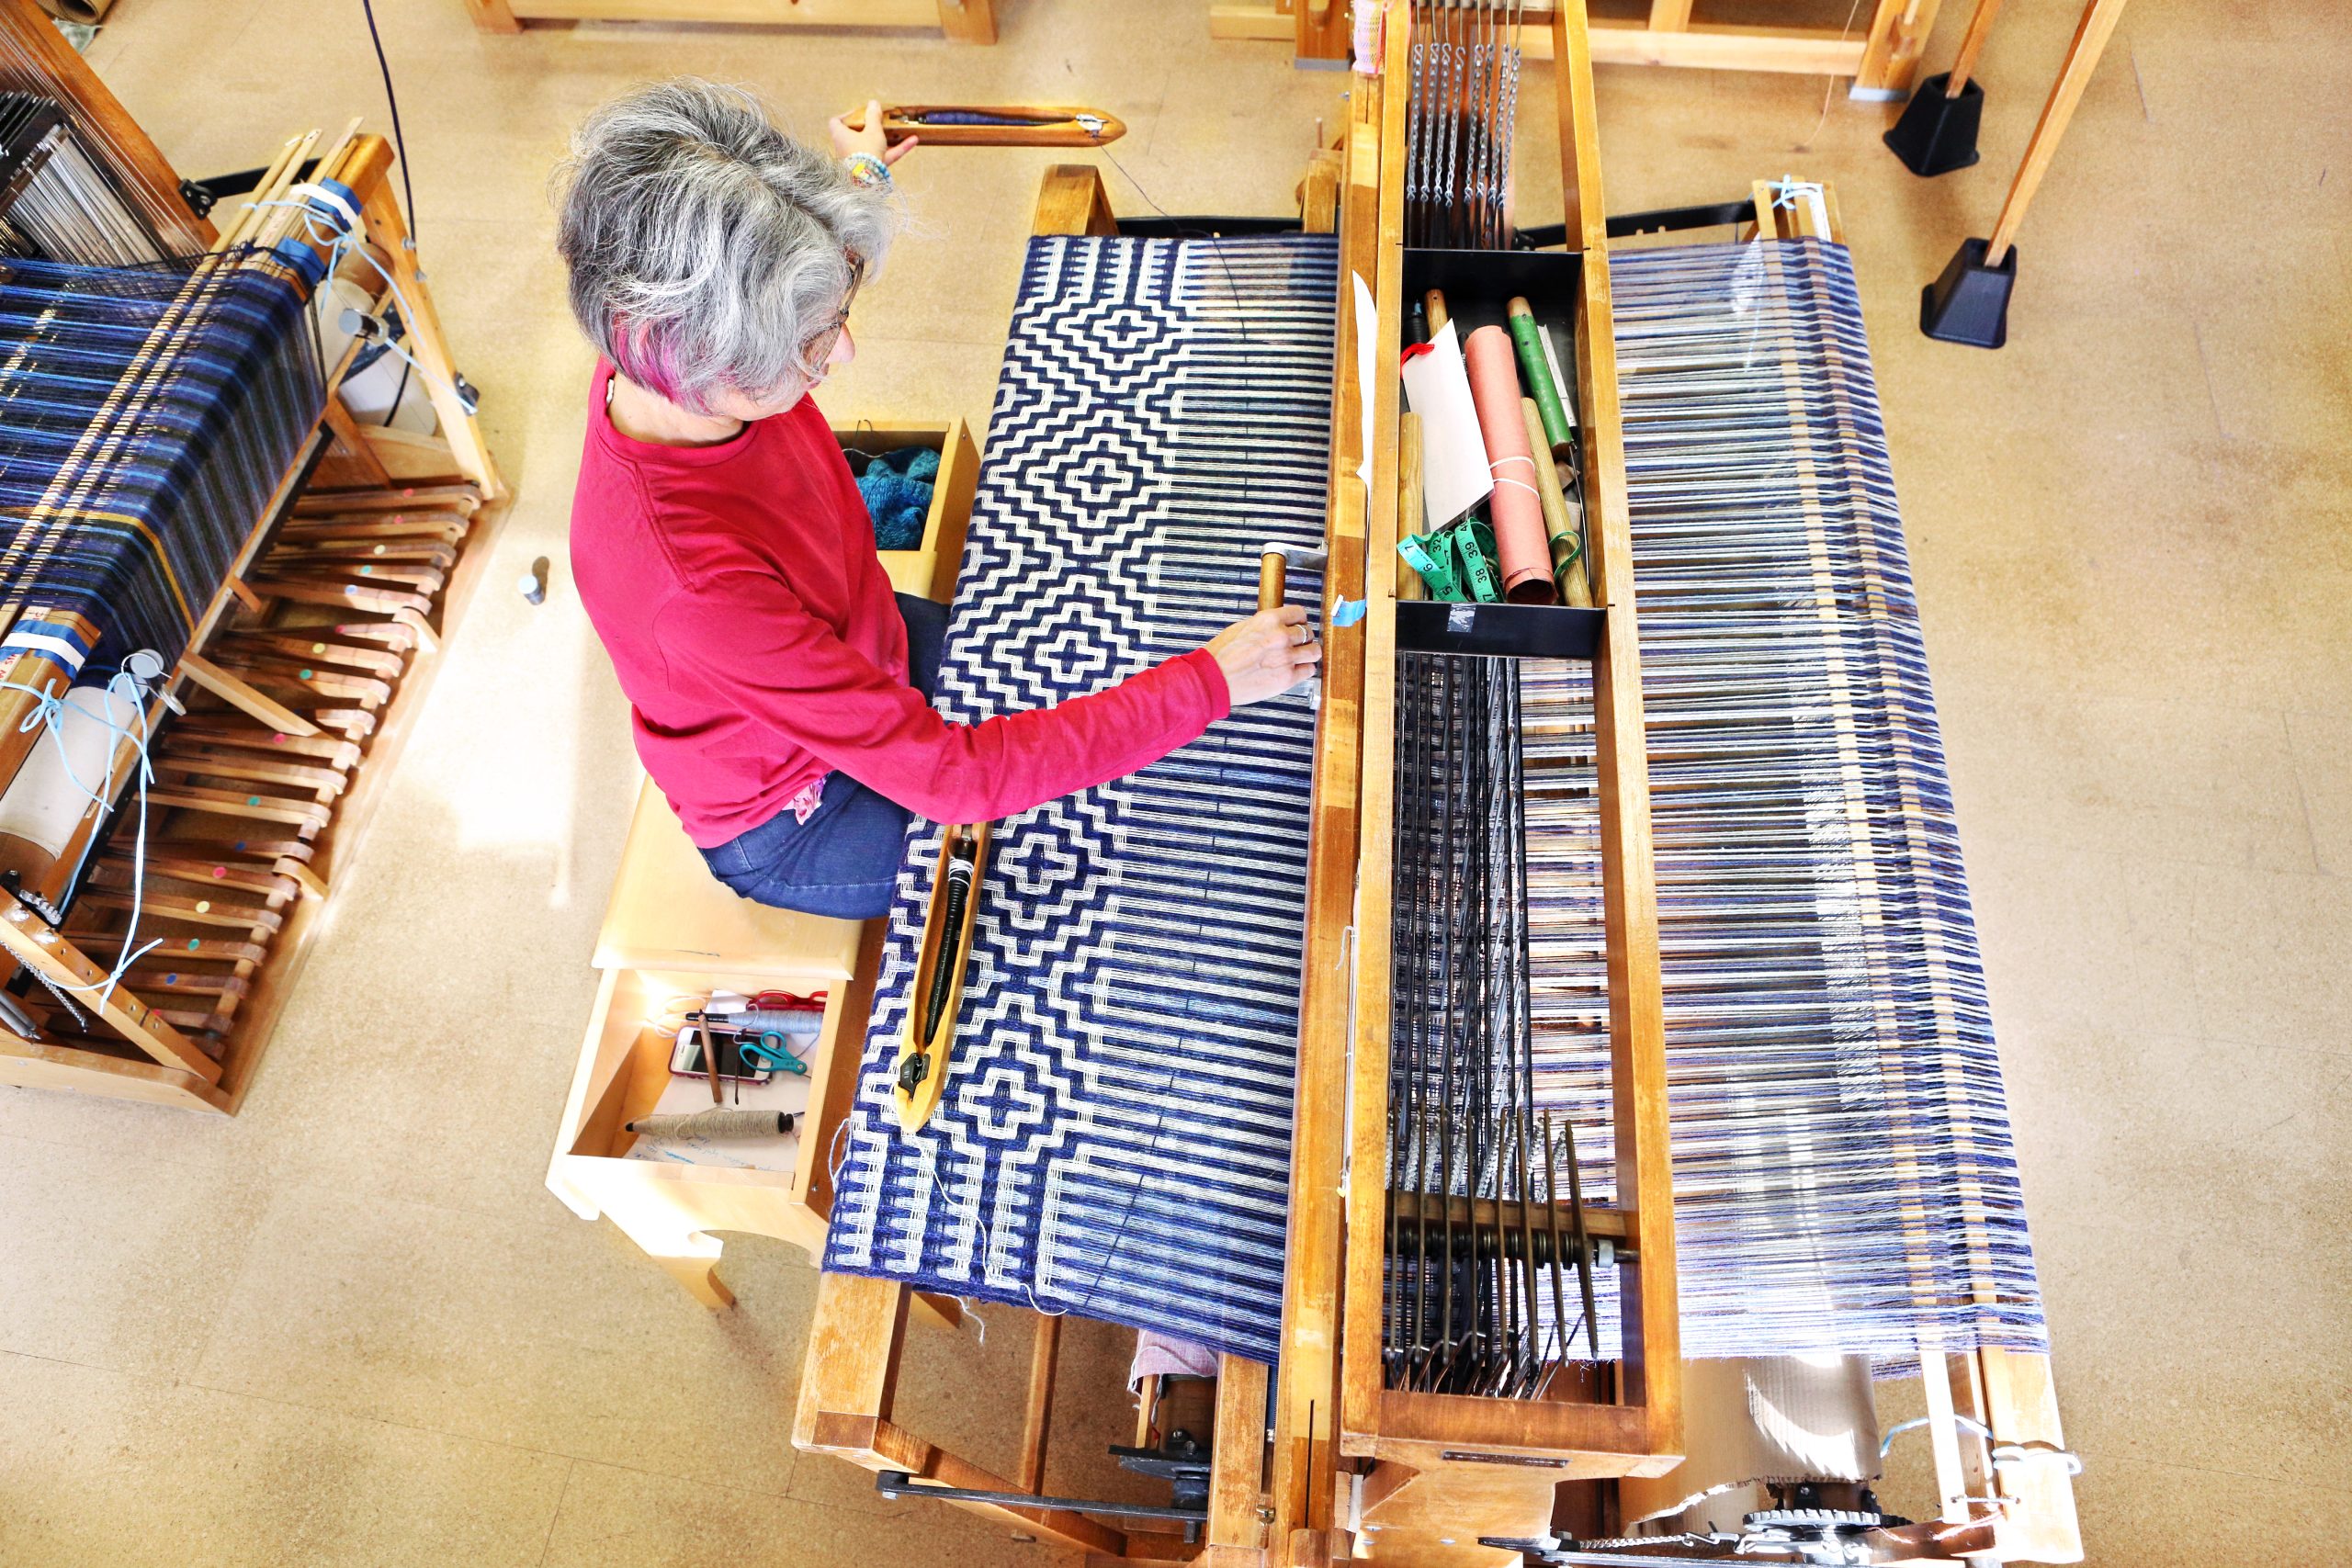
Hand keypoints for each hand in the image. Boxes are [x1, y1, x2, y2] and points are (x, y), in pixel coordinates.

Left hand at [829, 100, 917, 165]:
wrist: (867, 181)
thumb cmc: (865, 151)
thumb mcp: (872, 130)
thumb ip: (873, 116)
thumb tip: (873, 103)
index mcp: (840, 135)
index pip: (836, 122)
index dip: (846, 115)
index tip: (859, 113)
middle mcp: (846, 148)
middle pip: (855, 134)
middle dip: (869, 127)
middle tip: (879, 121)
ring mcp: (859, 160)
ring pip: (872, 146)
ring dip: (886, 138)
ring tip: (900, 131)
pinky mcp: (871, 169)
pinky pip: (884, 156)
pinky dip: (896, 149)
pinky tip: (913, 141)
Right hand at [1203, 605, 1320, 707]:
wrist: (1212, 679)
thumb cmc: (1221, 655)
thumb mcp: (1242, 628)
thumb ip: (1264, 627)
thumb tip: (1278, 627)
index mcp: (1269, 620)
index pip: (1300, 613)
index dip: (1299, 621)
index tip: (1296, 627)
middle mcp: (1281, 636)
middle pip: (1308, 632)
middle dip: (1303, 639)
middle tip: (1294, 645)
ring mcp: (1286, 657)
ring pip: (1314, 651)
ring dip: (1307, 654)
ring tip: (1298, 658)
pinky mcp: (1287, 678)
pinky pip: (1309, 670)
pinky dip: (1304, 670)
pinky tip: (1294, 671)